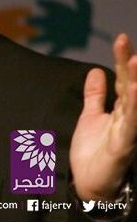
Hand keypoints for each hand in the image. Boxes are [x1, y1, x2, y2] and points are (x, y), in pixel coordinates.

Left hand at [71, 33, 136, 200]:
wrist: (90, 183)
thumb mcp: (90, 116)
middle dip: (128, 64)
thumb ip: (95, 95)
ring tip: (135, 60)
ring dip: (135, 81)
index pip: (123, 80)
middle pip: (130, 85)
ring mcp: (128, 129)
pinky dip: (133, 105)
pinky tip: (134, 90)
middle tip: (123, 40)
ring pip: (134, 101)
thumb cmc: (93, 151)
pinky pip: (130, 122)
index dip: (122, 60)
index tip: (121, 38)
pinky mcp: (124, 143)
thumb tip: (96, 70)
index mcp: (120, 109)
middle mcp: (128, 116)